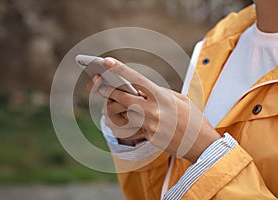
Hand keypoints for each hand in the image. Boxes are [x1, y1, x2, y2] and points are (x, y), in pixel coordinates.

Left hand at [98, 57, 220, 162]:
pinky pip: (130, 129)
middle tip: (99, 86)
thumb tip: (142, 90)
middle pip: (123, 98)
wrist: (201, 143)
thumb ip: (159, 93)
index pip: (137, 79)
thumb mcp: (179, 99)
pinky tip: (120, 120)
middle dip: (108, 91)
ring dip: (113, 108)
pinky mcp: (148, 137)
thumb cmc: (192, 118)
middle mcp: (153, 110)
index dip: (120, 69)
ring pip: (123, 115)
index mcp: (162, 96)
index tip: (106, 62)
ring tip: (109, 103)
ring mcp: (150, 125)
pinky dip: (123, 123)